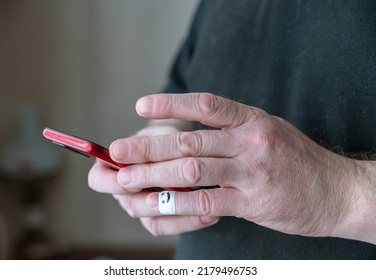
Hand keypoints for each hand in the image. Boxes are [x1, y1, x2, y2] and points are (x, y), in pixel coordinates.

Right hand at [88, 118, 219, 234]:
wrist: (189, 147)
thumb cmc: (170, 135)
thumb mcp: (162, 132)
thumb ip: (156, 142)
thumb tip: (152, 149)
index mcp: (115, 167)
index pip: (98, 179)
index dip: (110, 181)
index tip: (126, 176)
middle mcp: (127, 191)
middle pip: (128, 204)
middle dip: (148, 199)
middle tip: (167, 194)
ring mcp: (145, 206)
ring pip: (152, 218)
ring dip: (174, 212)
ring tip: (199, 204)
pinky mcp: (164, 218)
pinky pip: (172, 226)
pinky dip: (190, 222)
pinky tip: (210, 214)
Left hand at [107, 92, 374, 241]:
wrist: (336, 190)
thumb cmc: (297, 160)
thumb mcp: (268, 132)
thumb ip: (233, 132)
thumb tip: (191, 133)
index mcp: (253, 120)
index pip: (207, 105)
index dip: (171, 104)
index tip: (141, 106)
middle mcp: (251, 141)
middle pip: (189, 141)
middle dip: (148, 147)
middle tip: (119, 151)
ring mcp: (252, 171)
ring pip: (192, 171)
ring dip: (154, 176)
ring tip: (127, 180)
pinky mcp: (254, 201)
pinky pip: (207, 202)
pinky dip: (177, 203)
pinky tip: (156, 204)